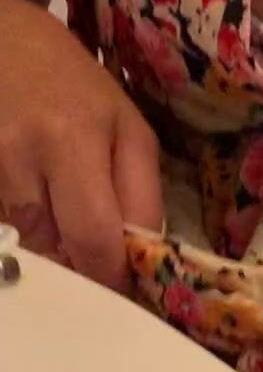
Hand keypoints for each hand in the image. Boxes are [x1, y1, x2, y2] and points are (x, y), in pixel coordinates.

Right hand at [0, 2, 162, 290]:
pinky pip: (3, 225)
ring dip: (50, 249)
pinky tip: (37, 204)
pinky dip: (23, 231)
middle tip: (98, 263)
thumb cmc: (74, 82)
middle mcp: (18, 157)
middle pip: (53, 252)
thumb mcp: (128, 128)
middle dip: (80, 269)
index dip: (111, 278)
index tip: (125, 289)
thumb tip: (139, 261)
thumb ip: (140, 196)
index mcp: (71, 141)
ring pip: (24, 244)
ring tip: (65, 220)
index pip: (93, 241)